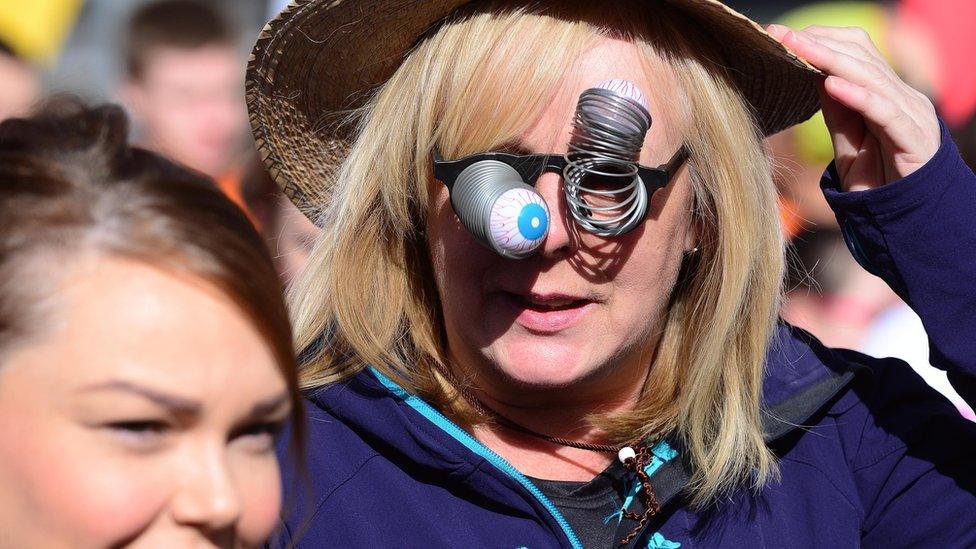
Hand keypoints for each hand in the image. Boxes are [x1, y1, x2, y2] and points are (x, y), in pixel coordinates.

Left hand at [767, 24, 940, 191]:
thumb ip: (836, 108)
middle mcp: (902, 95)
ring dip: (830, 60)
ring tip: (798, 49)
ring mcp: (912, 114)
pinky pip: (885, 112)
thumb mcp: (848, 137)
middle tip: (780, 35)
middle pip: (862, 56)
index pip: (857, 49)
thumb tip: (814, 74)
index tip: (781, 36)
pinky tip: (832, 84)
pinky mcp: (914, 139)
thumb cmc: (878, 176)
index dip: (821, 39)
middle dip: (818, 43)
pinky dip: (859, 96)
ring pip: (871, 77)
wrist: (904, 217)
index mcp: (886, 91)